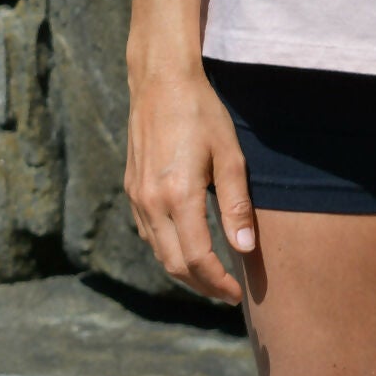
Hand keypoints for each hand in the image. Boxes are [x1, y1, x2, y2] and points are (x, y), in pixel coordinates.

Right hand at [124, 62, 256, 303]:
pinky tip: (185, 246)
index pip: (197, 259)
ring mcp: (137, 196)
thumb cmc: (202, 113)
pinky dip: (166, 249)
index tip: (236, 294)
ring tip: (210, 275)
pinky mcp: (131, 188)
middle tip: (226, 293)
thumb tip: (244, 249)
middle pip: (174, 264)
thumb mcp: (229, 155)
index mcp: (178, 196)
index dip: (217, 283)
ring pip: (158, 252)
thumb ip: (236, 205)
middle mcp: (151, 202)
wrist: (161, 81)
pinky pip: (147, 233)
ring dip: (182, 271)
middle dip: (201, 285)